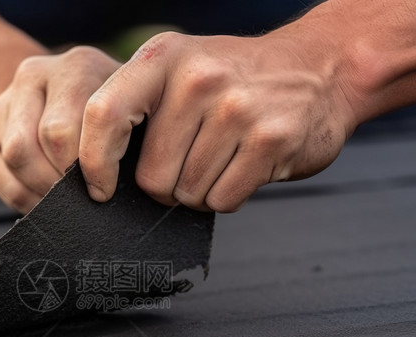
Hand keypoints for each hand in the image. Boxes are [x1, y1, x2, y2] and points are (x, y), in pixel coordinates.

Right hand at [0, 46, 120, 211]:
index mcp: (79, 67)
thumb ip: (132, 134)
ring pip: (16, 157)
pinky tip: (43, 198)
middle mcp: (36, 75)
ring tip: (64, 201)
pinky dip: (23, 197)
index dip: (90, 168)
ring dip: (43, 189)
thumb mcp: (132, 113)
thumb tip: (138, 178)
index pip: (72, 126)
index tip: (103, 190)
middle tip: (84, 197)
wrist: (62, 100)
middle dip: (65, 181)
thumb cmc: (112, 117)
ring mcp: (5, 101)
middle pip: (41, 141)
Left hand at [78, 31, 358, 211]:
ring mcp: (236, 108)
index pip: (103, 116)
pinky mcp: (270, 139)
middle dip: (167, 187)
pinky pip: (223, 199)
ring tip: (223, 157)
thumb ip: (138, 109)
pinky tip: (244, 165)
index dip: (93, 163)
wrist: (322, 67)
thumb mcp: (181, 71)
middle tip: (191, 163)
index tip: (100, 188)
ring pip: (188, 194)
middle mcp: (197, 78)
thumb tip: (93, 173)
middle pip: (151, 176)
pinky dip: (228, 196)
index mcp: (162, 58)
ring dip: (200, 191)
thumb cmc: (236, 80)